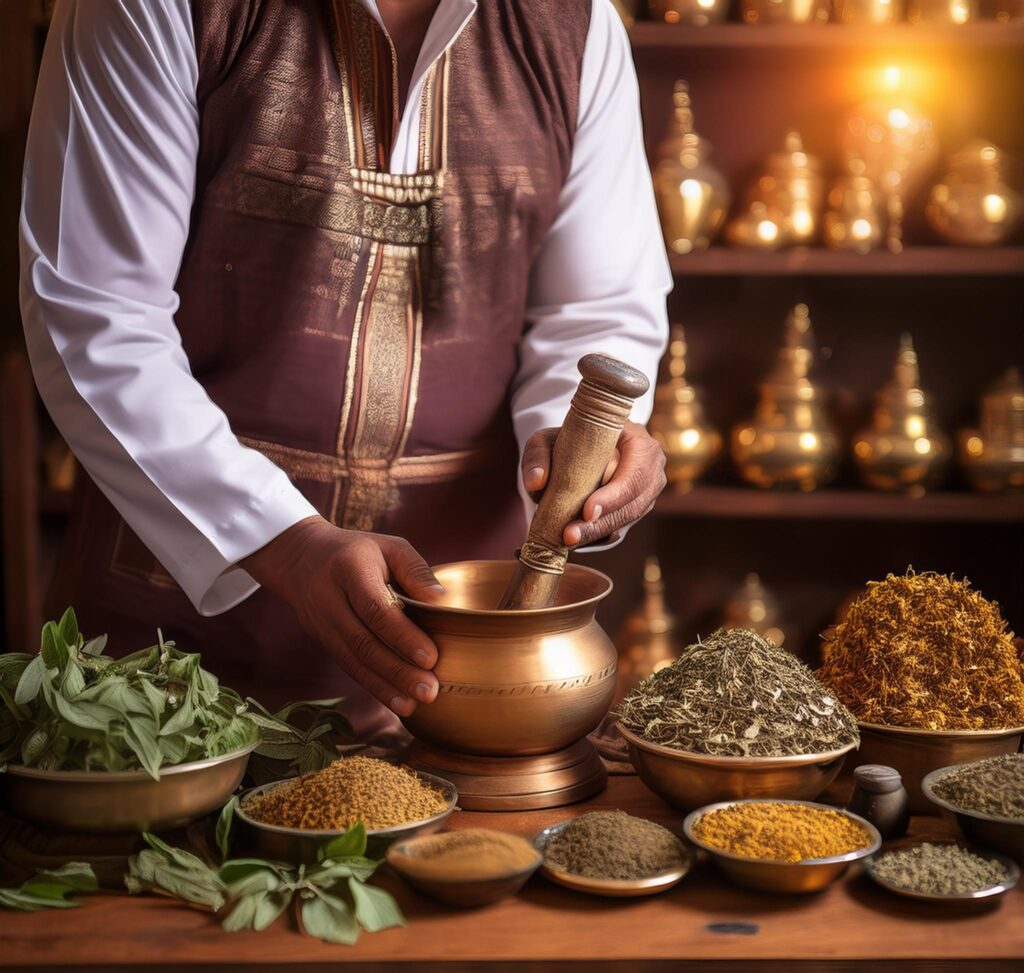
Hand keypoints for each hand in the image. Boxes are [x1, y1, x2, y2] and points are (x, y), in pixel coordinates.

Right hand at [242, 516, 443, 716]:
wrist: (302, 557)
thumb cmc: (359, 552)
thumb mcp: (389, 546)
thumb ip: (416, 570)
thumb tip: (441, 601)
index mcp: (350, 569)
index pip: (375, 608)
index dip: (402, 635)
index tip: (431, 658)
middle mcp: (329, 598)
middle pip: (363, 641)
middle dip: (398, 670)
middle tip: (429, 690)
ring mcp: (321, 623)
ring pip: (353, 660)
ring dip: (386, 686)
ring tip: (416, 703)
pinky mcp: (321, 640)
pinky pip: (348, 666)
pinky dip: (374, 687)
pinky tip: (397, 703)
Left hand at [521, 421, 666, 547]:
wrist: (584, 445)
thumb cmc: (568, 438)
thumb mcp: (548, 437)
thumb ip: (538, 455)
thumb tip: (536, 482)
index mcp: (638, 441)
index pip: (633, 473)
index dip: (614, 495)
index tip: (587, 511)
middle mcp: (651, 467)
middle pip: (633, 503)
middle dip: (600, 523)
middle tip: (569, 535)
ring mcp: (647, 491)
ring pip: (627, 519)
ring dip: (597, 533)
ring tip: (568, 540)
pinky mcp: (636, 509)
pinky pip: (621, 527)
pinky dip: (598, 535)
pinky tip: (575, 540)